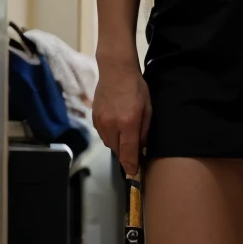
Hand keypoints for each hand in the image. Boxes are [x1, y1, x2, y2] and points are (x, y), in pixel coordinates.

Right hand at [93, 61, 151, 176]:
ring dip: (118, 145)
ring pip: (109, 144)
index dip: (131, 165)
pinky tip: (117, 128)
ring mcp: (101, 122)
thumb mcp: (147, 109)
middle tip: (135, 153)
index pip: (128, 152)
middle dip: (126, 155)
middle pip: (118, 151)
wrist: (115, 70)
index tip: (134, 173)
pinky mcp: (94, 118)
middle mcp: (112, 125)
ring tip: (126, 137)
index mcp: (128, 123)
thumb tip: (142, 148)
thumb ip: (144, 131)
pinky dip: (111, 136)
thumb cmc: (136, 87)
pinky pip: (103, 135)